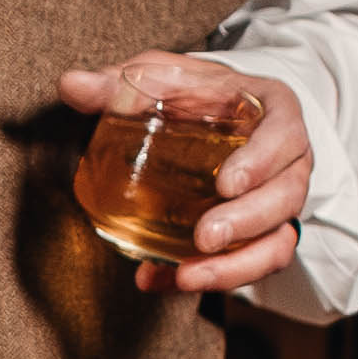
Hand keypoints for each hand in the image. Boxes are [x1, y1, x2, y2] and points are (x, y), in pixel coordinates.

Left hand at [61, 53, 309, 295]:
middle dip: (248, 223)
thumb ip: (120, 81)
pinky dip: (206, 278)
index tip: (226, 184)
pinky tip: (160, 282)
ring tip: (187, 277)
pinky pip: (245, 264)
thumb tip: (70, 84)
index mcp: (274, 114)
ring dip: (235, 267)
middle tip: (204, 238)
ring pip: (276, 242)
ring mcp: (276, 201)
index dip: (263, 161)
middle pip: (286, 197)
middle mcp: (287, 162)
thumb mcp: (161, 76)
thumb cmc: (193, 93)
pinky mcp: (256, 233)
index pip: (285, 137)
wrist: (214, 112)